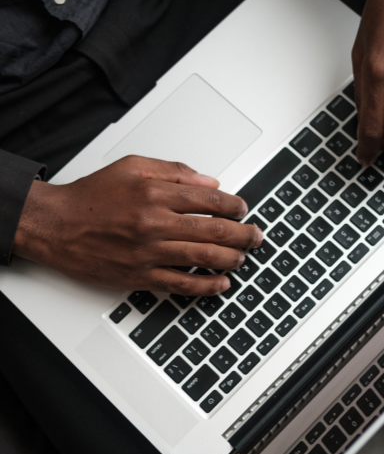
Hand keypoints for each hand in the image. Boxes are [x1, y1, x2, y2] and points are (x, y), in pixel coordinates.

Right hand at [12, 156, 261, 294]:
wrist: (56, 225)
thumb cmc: (93, 196)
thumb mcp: (132, 167)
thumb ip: (174, 171)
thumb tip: (209, 182)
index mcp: (155, 194)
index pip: (210, 200)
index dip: (234, 206)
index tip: (243, 209)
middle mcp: (155, 223)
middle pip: (215, 231)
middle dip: (244, 234)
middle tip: (256, 236)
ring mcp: (148, 253)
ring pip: (203, 258)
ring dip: (231, 259)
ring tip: (243, 256)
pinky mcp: (139, 276)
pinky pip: (181, 284)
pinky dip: (205, 286)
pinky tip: (221, 284)